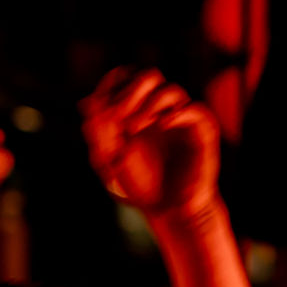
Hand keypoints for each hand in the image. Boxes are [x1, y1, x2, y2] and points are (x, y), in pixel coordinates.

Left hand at [81, 67, 219, 220]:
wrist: (169, 210)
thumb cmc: (138, 185)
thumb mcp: (109, 160)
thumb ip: (98, 133)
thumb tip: (85, 103)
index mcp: (136, 108)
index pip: (125, 78)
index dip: (111, 87)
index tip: (102, 109)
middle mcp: (159, 108)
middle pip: (147, 76)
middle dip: (129, 92)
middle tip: (116, 115)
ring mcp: (181, 116)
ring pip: (169, 90)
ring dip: (147, 104)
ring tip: (133, 128)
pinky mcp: (202, 129)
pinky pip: (193, 109)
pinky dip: (175, 113)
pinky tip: (160, 125)